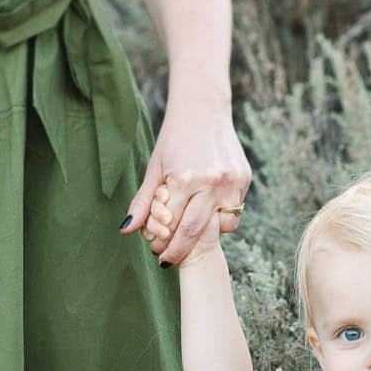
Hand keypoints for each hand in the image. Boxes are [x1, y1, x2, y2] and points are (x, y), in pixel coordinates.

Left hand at [118, 99, 249, 262]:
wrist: (203, 110)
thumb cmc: (173, 140)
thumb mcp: (155, 168)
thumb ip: (143, 202)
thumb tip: (126, 231)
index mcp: (185, 179)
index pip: (174, 226)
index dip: (164, 244)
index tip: (157, 253)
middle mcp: (211, 182)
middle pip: (196, 232)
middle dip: (180, 250)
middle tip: (168, 260)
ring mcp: (231, 182)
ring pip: (221, 228)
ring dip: (205, 238)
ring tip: (189, 235)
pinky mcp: (243, 179)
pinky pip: (234, 213)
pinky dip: (220, 221)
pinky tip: (206, 216)